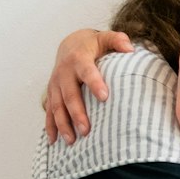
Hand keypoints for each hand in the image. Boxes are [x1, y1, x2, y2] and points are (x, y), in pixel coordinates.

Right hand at [44, 29, 133, 143]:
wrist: (70, 45)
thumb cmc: (93, 44)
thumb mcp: (106, 37)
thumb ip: (118, 40)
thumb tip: (130, 48)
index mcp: (79, 59)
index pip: (87, 72)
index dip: (95, 83)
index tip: (105, 97)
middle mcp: (64, 73)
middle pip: (70, 95)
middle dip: (77, 113)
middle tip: (87, 130)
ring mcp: (55, 85)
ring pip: (56, 106)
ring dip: (63, 124)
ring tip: (71, 141)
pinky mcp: (52, 93)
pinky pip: (49, 111)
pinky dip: (50, 126)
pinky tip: (53, 141)